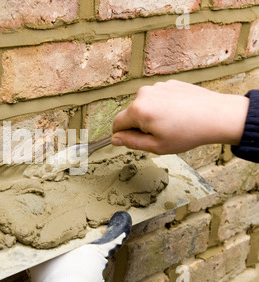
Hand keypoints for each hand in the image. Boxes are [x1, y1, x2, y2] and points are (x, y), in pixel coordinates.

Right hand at [111, 80, 249, 154]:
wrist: (217, 116)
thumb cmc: (188, 133)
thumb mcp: (156, 146)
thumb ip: (131, 142)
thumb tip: (115, 139)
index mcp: (138, 110)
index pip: (117, 123)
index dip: (122, 135)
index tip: (134, 141)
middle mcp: (144, 94)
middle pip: (131, 113)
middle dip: (139, 125)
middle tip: (160, 135)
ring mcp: (157, 86)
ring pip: (145, 105)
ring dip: (152, 115)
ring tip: (172, 124)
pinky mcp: (169, 83)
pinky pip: (158, 98)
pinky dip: (163, 106)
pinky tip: (179, 114)